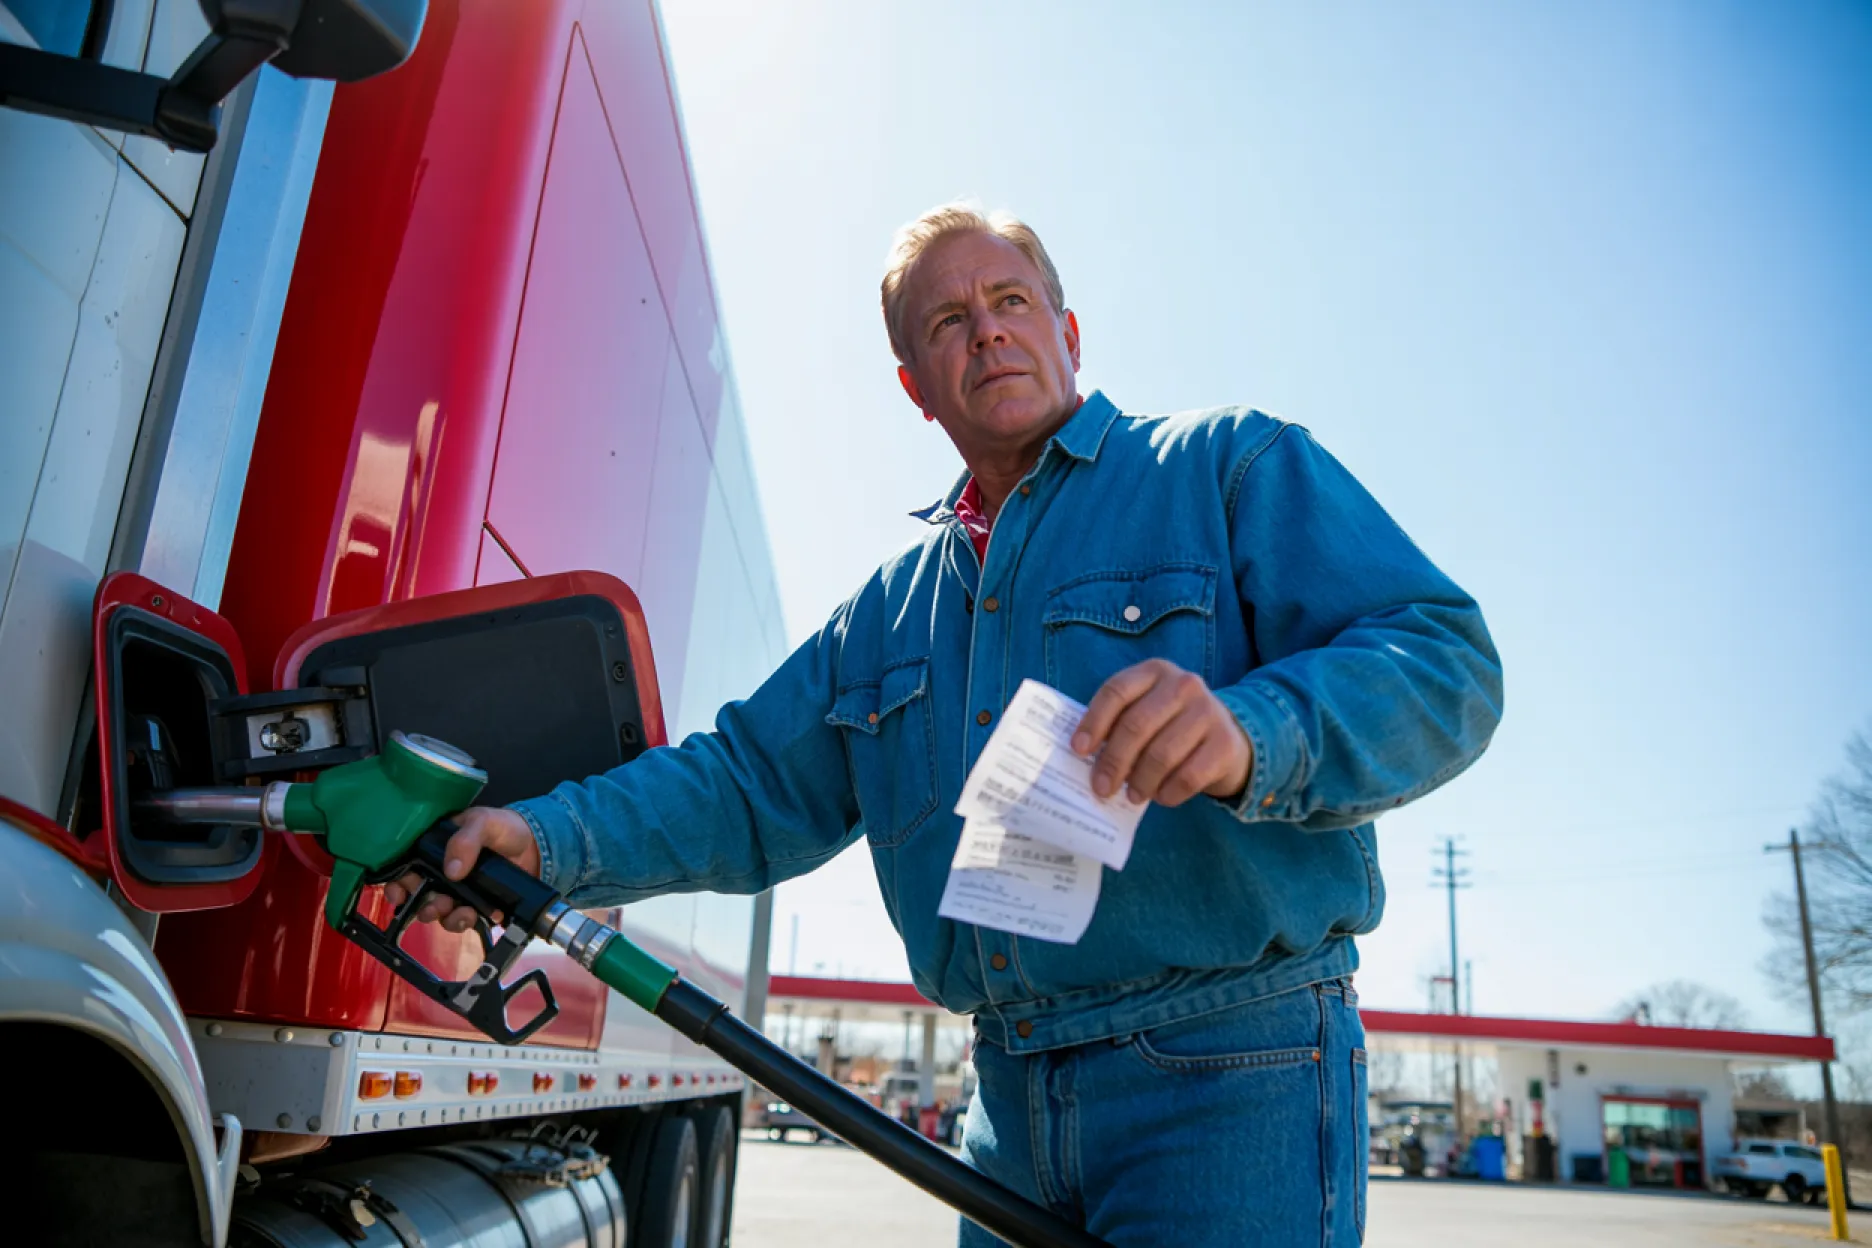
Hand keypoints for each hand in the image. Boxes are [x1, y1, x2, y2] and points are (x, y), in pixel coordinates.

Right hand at [382, 806, 540, 932]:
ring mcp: (458, 889)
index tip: (399, 894)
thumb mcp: (484, 821)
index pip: (407, 866)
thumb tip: (451, 871)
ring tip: (461, 912)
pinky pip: (462, 919)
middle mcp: (442, 870)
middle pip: (419, 894)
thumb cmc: (506, 826)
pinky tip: (481, 914)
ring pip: (439, 910)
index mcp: (436, 847)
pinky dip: (467, 921)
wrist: (538, 846)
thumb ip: (466, 839)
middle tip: (435, 906)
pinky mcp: (475, 904)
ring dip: (444, 916)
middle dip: (422, 905)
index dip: (399, 882)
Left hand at [1069, 659, 1253, 805]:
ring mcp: (1208, 712)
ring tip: (1133, 795)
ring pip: (1161, 754)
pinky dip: (1168, 793)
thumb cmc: (1171, 725)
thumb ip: (1119, 723)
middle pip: (1136, 725)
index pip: (1116, 692)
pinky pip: (1188, 776)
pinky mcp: (1225, 744)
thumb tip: (1086, 758)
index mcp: (1154, 671)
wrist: (1227, 737)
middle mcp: (1183, 685)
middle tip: (1102, 787)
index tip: (1079, 750)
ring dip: (1141, 782)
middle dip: (1113, 762)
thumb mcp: (1147, 710)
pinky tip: (1161, 796)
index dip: (1094, 722)